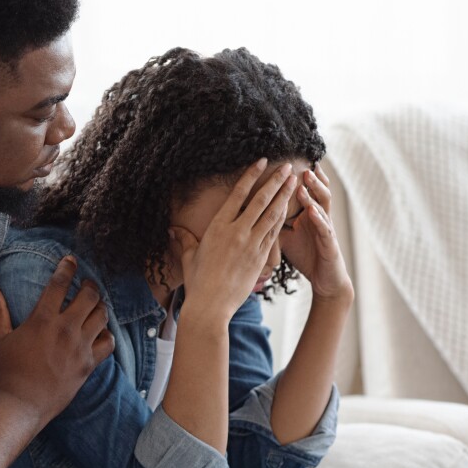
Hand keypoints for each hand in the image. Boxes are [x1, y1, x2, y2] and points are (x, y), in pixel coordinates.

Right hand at [0, 257, 113, 425]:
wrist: (20, 405)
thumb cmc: (6, 373)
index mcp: (42, 320)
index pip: (60, 283)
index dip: (67, 268)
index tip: (70, 261)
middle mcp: (65, 330)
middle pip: (89, 296)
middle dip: (90, 285)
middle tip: (87, 284)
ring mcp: (80, 348)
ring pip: (102, 316)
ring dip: (100, 307)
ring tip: (95, 305)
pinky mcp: (88, 364)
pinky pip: (108, 342)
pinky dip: (107, 334)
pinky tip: (100, 332)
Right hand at [172, 159, 298, 320]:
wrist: (211, 305)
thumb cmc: (198, 281)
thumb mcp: (189, 257)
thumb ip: (184, 240)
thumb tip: (173, 229)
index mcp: (218, 227)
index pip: (238, 194)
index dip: (251, 175)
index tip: (262, 162)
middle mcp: (237, 232)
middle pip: (260, 201)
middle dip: (275, 182)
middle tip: (287, 168)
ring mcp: (251, 245)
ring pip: (272, 215)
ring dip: (284, 197)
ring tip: (294, 183)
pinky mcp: (260, 258)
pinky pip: (274, 234)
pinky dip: (282, 219)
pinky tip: (289, 209)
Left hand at [280, 164, 352, 301]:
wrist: (325, 280)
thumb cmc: (306, 255)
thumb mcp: (286, 236)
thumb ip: (273, 221)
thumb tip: (252, 211)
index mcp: (308, 214)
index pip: (302, 190)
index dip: (296, 177)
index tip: (285, 160)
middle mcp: (318, 217)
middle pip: (314, 192)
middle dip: (307, 176)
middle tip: (295, 161)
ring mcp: (326, 229)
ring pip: (322, 205)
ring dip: (313, 191)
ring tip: (305, 179)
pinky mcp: (330, 244)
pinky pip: (325, 228)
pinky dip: (319, 218)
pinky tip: (312, 210)